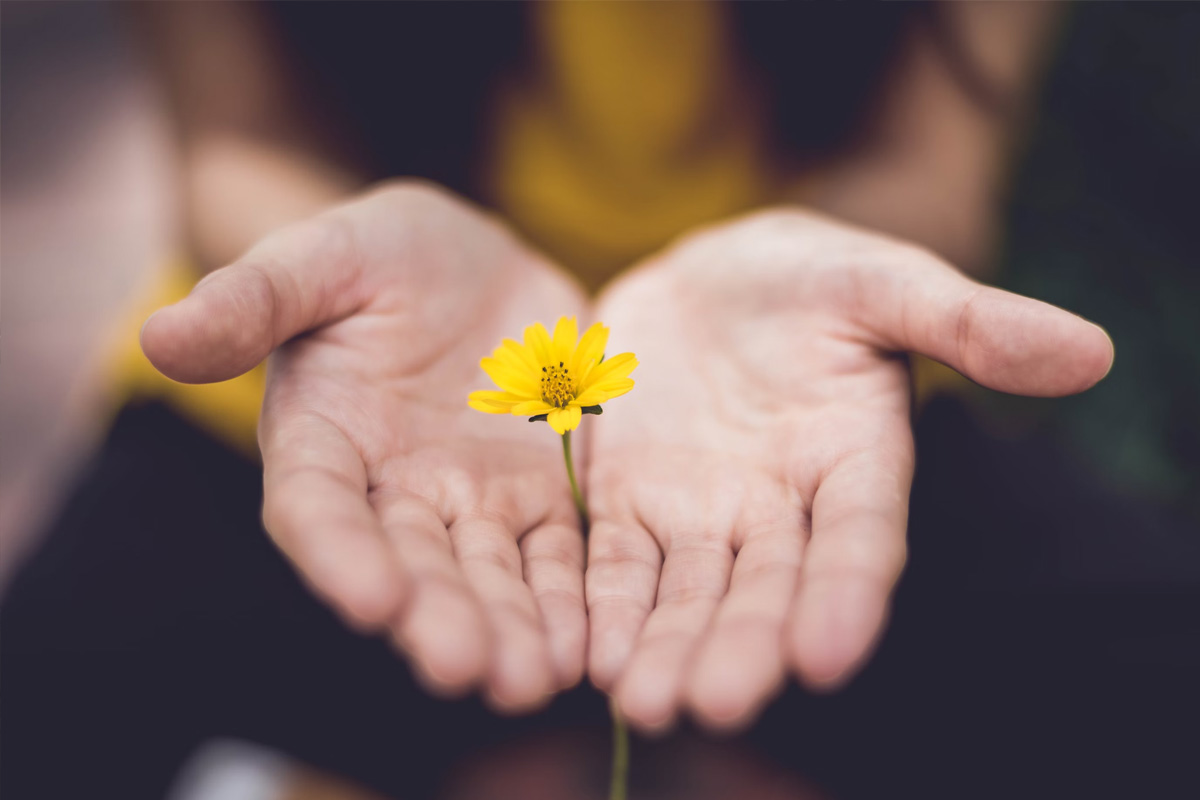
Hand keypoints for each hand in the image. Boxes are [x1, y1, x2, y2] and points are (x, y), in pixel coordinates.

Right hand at [142, 182, 588, 710]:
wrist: (470, 263)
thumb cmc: (378, 255)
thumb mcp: (321, 257)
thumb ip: (254, 298)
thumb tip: (160, 335)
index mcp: (323, 440)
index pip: (319, 508)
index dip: (340, 554)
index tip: (371, 599)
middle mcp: (392, 490)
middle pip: (411, 564)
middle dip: (438, 617)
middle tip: (467, 668)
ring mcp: (471, 499)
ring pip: (488, 575)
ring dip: (509, 629)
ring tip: (532, 679)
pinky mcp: (540, 495)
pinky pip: (556, 554)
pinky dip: (570, 599)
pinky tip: (588, 644)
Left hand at [585, 209, 1112, 731]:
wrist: (707, 279)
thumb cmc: (808, 277)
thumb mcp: (881, 282)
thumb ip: (967, 321)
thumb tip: (1090, 351)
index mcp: (854, 461)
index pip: (860, 538)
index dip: (847, 594)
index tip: (827, 655)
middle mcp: (780, 507)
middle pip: (765, 588)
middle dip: (742, 645)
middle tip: (715, 703)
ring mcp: (701, 512)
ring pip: (687, 593)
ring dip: (667, 647)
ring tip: (645, 702)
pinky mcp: (629, 502)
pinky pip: (615, 563)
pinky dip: (605, 606)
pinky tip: (590, 655)